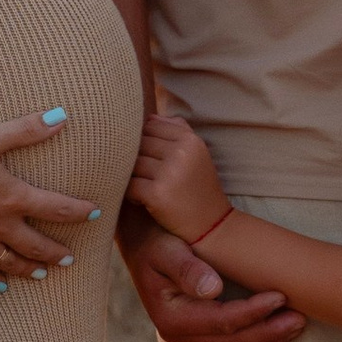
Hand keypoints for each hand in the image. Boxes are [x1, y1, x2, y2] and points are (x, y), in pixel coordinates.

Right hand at [0, 109, 98, 287]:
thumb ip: (27, 129)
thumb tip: (62, 116)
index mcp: (12, 198)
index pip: (57, 208)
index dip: (80, 212)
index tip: (96, 213)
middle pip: (37, 245)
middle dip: (57, 252)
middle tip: (71, 259)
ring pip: (10, 263)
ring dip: (29, 269)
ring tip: (43, 275)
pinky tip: (1, 289)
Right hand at [118, 212, 307, 341]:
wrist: (140, 240)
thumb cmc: (155, 239)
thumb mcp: (166, 249)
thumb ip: (188, 269)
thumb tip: (213, 290)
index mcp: (172, 316)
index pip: (223, 321)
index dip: (254, 311)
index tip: (280, 296)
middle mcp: (178, 333)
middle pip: (233, 340)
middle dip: (269, 331)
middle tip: (301, 318)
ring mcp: (187, 335)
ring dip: (267, 340)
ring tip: (297, 327)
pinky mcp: (195, 330)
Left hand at [132, 108, 230, 241]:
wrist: (212, 225)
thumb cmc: (199, 187)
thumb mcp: (197, 154)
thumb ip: (177, 130)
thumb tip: (148, 116)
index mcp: (191, 140)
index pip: (151, 126)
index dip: (143, 140)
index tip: (147, 155)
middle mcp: (181, 153)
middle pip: (139, 143)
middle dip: (135, 157)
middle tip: (141, 173)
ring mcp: (169, 173)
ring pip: (132, 163)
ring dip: (131, 175)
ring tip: (140, 186)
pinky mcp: (157, 194)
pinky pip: (130, 185)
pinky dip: (130, 193)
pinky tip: (139, 199)